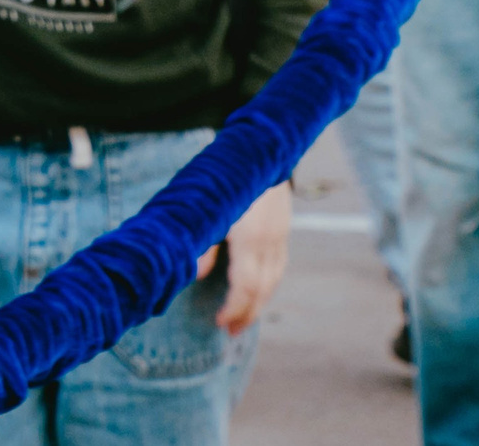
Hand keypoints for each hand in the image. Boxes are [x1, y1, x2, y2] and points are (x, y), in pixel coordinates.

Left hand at [197, 181, 291, 333]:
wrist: (262, 146)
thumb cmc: (225, 176)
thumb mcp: (207, 207)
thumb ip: (202, 242)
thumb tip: (195, 273)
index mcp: (250, 237)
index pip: (245, 285)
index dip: (234, 308)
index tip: (220, 323)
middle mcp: (270, 241)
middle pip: (262, 288)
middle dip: (247, 313)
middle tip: (231, 333)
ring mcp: (280, 235)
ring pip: (273, 279)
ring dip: (259, 303)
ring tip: (243, 319)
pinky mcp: (283, 230)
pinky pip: (278, 266)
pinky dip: (268, 285)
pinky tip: (257, 292)